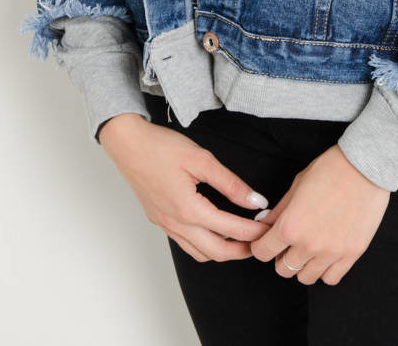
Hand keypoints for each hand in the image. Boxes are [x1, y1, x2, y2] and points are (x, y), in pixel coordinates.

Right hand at [99, 113, 270, 262]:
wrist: (127, 144)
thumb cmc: (161, 147)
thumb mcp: (201, 159)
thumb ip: (230, 183)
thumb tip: (255, 201)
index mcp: (189, 209)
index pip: (230, 229)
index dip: (254, 231)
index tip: (270, 227)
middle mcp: (176, 223)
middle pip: (216, 252)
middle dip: (242, 251)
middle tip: (261, 243)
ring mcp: (165, 224)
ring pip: (199, 253)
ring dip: (222, 251)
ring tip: (241, 240)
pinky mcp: (159, 220)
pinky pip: (185, 243)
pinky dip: (204, 245)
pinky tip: (214, 231)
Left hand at [249, 144, 389, 284]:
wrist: (365, 167)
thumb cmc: (330, 170)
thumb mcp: (297, 185)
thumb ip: (279, 211)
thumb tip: (264, 225)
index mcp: (290, 226)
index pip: (262, 252)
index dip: (261, 246)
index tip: (266, 241)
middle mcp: (308, 245)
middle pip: (283, 269)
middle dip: (281, 257)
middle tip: (289, 243)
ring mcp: (331, 253)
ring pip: (306, 277)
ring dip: (303, 265)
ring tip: (309, 248)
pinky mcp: (351, 254)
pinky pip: (331, 278)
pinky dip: (325, 270)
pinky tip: (326, 254)